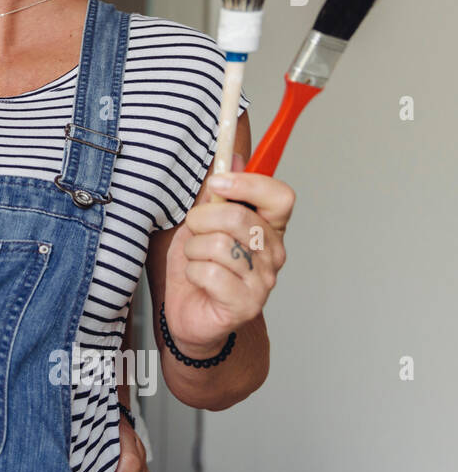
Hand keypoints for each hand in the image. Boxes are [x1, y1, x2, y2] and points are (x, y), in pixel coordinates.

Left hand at [164, 152, 295, 355]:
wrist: (189, 313)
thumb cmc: (198, 266)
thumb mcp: (202, 222)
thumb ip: (219, 192)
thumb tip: (234, 157)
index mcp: (268, 228)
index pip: (281, 196)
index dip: (249, 183)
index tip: (218, 182)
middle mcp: (272, 254)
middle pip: (240, 217)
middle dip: (203, 218)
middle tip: (194, 228)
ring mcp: (263, 281)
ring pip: (219, 244)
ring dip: (193, 249)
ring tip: (196, 259)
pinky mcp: (246, 304)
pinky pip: (210, 272)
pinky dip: (193, 272)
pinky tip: (198, 279)